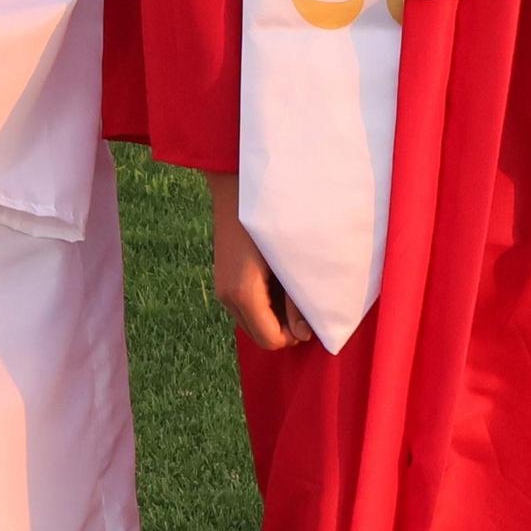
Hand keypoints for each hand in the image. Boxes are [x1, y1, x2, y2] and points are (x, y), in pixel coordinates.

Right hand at [205, 171, 311, 350]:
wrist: (236, 189)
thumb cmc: (270, 221)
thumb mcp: (288, 262)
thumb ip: (296, 301)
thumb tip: (303, 334)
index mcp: (243, 294)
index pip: (272, 341)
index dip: (293, 335)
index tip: (308, 314)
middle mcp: (228, 298)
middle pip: (261, 337)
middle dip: (283, 327)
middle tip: (299, 299)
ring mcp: (222, 291)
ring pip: (252, 325)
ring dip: (272, 316)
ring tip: (286, 287)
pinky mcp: (222, 282)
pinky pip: (245, 310)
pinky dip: (261, 305)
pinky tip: (272, 280)